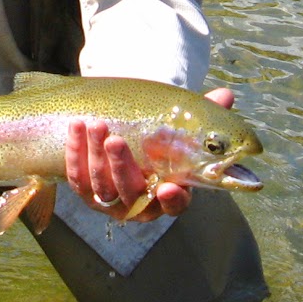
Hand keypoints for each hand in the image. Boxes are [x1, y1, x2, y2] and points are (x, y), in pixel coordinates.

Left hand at [66, 87, 235, 222]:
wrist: (128, 139)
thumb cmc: (162, 138)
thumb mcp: (183, 127)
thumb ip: (204, 114)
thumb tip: (226, 95)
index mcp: (169, 194)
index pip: (175, 205)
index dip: (172, 200)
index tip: (171, 187)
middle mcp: (140, 204)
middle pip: (130, 193)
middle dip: (120, 166)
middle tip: (115, 139)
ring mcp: (111, 200)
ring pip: (101, 185)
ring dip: (96, 155)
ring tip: (95, 125)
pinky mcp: (86, 191)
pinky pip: (77, 176)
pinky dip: (76, 152)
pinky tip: (77, 126)